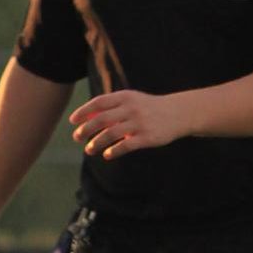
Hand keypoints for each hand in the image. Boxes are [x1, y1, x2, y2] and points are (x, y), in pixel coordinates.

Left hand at [69, 88, 189, 157]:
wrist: (178, 113)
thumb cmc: (149, 108)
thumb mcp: (132, 100)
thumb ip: (111, 107)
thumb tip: (86, 116)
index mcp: (125, 97)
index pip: (99, 102)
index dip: (84, 112)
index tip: (73, 121)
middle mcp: (131, 108)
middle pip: (101, 119)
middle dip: (86, 129)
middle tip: (77, 137)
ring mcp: (139, 123)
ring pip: (111, 134)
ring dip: (96, 143)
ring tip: (89, 149)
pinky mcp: (147, 137)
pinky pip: (126, 145)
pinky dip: (114, 151)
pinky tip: (107, 155)